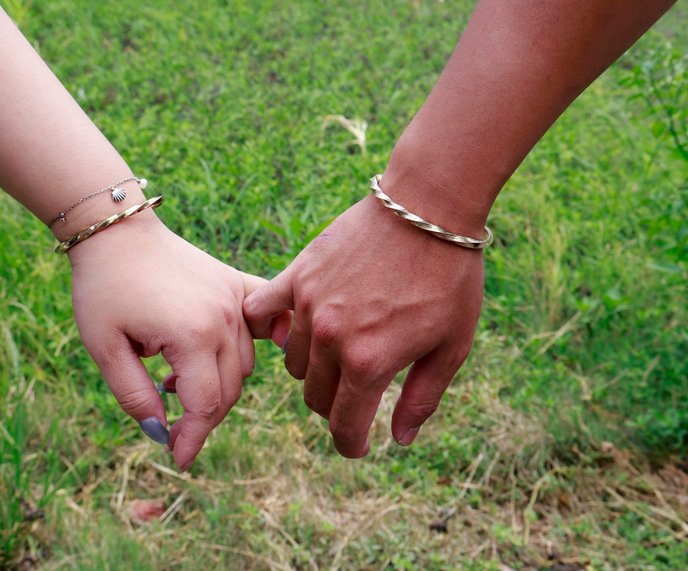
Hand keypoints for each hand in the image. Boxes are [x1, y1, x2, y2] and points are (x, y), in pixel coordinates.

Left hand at [69, 212, 267, 469]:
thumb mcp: (106, 349)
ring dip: (216, 383)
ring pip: (242, 364)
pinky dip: (269, 337)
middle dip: (202, 416)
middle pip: (228, 389)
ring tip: (176, 380)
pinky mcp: (236, 284)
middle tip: (172, 428)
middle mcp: (225, 319)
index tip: (178, 460)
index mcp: (193, 336)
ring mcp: (235, 299)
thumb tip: (161, 432)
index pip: (205, 405)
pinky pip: (266, 318)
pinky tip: (263, 347)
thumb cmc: (105, 289)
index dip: (192, 438)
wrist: (117, 233)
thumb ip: (135, 397)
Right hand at [244, 179, 484, 456]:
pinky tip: (291, 327)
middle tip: (357, 395)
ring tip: (338, 355)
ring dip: (315, 370)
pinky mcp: (297, 275)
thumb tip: (400, 440)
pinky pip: (262, 312)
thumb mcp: (451, 345)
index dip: (351, 444)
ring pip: (294, 362)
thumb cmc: (449, 277)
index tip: (358, 445)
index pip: (344, 425)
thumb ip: (421, 398)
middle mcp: (331, 339)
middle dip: (336, 407)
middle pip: (316, 397)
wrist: (427, 207)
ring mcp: (309, 305)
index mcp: (370, 362)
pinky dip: (272, 327)